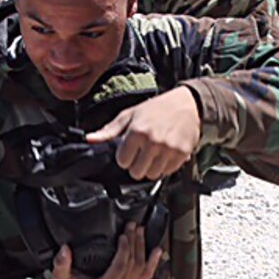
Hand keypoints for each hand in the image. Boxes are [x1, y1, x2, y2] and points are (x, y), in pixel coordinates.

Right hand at [51, 224, 162, 278]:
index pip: (120, 267)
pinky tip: (157, 251)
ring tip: (140, 231)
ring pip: (141, 267)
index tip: (123, 236)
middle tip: (132, 227)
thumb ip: (61, 265)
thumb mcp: (62, 278)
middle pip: (132, 264)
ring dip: (142, 247)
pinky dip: (153, 263)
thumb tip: (64, 251)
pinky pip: (146, 275)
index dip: (124, 250)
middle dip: (133, 243)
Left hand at [86, 86, 201, 180]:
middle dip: (136, 165)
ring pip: (152, 175)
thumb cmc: (157, 108)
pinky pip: (168, 172)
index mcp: (137, 131)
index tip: (130, 151)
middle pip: (136, 172)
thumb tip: (90, 139)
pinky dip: (165, 167)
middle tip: (141, 154)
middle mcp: (153, 141)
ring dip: (150, 168)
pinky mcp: (182, 154)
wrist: (188, 104)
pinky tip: (165, 154)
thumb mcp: (130, 114)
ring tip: (153, 154)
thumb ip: (109, 130)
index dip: (124, 157)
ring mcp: (168, 149)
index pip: (122, 161)